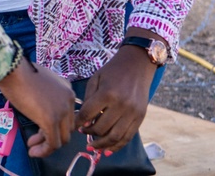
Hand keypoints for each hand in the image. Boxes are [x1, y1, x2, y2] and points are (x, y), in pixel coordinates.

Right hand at [0, 57, 74, 156]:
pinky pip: (52, 143)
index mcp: (67, 91)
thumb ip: (45, 94)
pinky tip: (33, 152)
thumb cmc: (19, 71)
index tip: (40, 128)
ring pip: (62, 138)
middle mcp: (69, 101)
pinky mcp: (50, 120)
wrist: (12, 67)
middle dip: (51, 136)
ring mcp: (61, 111)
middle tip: (35, 138)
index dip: (55, 126)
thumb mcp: (39, 82)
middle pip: (67, 128)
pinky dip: (43, 151)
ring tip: (33, 147)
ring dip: (47, 146)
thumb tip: (39, 106)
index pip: (68, 116)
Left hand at [74, 30, 159, 151]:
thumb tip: (82, 120)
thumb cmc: (112, 71)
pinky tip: (107, 150)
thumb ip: (88, 99)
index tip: (74, 125)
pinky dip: (117, 146)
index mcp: (107, 94)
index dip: (79, 122)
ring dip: (102, 144)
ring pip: (115, 137)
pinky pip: (128, 137)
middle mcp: (121, 105)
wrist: (137, 65)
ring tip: (92, 146)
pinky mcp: (140, 118)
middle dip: (89, 132)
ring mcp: (133, 113)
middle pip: (101, 128)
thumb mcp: (96, 79)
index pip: (88, 114)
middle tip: (82, 132)